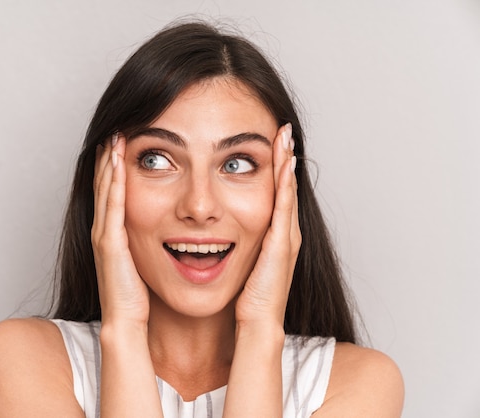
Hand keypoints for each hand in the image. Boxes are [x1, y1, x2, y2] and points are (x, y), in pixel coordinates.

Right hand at [91, 133, 149, 325]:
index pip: (113, 191)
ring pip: (105, 191)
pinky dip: (114, 184)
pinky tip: (117, 164)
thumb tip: (168, 227)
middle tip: (114, 130)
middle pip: (104, 185)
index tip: (123, 142)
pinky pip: (112, 208)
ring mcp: (104, 236)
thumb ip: (148, 242)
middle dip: (108, 156)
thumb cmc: (138, 296)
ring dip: (108, 162)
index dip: (114, 166)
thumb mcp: (144, 260)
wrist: (126, 322)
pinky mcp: (109, 245)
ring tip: (114, 137)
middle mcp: (105, 230)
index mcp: (114, 232)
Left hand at [235, 123, 300, 328]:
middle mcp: (284, 232)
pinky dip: (285, 183)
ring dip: (287, 162)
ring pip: (288, 190)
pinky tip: (284, 161)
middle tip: (283, 128)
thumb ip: (234, 244)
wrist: (255, 324)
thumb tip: (214, 227)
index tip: (271, 141)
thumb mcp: (240, 262)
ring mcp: (287, 237)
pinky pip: (284, 206)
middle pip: (286, 186)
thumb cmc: (245, 297)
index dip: (275, 167)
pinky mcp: (282, 244)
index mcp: (273, 235)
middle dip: (285, 156)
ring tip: (285, 134)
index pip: (275, 193)